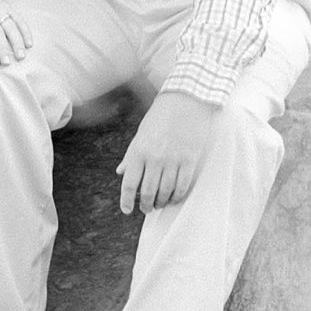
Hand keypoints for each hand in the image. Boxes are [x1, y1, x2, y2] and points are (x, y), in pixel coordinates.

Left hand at [116, 91, 217, 213]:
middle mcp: (155, 158)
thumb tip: (120, 172)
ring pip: (165, 192)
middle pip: (148, 192)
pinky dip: (177, 195)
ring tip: (160, 204)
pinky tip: (174, 197)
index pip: (129, 184)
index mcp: (139, 151)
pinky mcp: (190, 160)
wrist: (187, 99)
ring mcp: (173, 160)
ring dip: (161, 202)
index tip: (127, 210)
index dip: (126, 201)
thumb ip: (131, 155)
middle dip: (146, 205)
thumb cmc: (161, 115)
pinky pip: (182, 185)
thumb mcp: (141, 134)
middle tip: (147, 209)